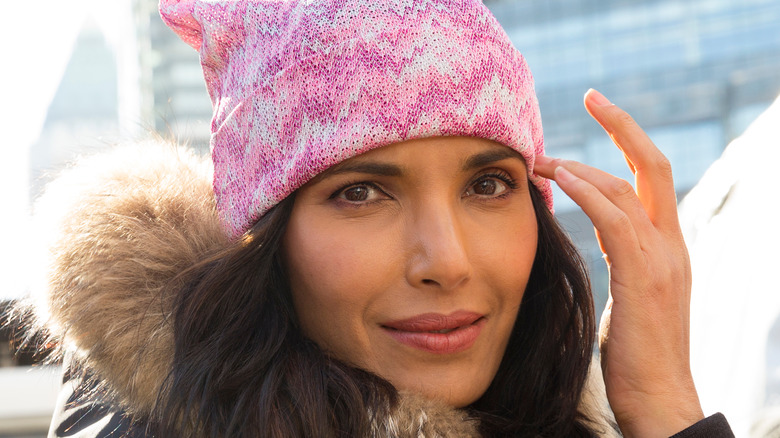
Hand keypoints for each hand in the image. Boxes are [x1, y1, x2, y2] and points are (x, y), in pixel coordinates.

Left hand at [533, 89, 703, 436]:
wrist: (659, 398)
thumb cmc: (636, 354)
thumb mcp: (630, 294)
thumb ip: (623, 260)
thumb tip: (601, 241)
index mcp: (667, 247)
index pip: (652, 179)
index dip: (629, 143)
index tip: (601, 116)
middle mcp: (671, 245)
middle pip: (654, 165)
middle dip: (624, 125)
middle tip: (591, 96)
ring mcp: (663, 260)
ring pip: (627, 188)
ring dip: (582, 165)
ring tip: (542, 157)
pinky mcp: (645, 278)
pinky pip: (616, 219)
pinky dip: (588, 192)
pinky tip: (558, 178)